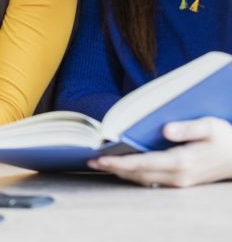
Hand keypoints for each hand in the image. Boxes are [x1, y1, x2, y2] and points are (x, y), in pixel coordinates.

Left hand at [88, 117, 231, 187]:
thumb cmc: (225, 137)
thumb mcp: (209, 126)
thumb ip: (187, 128)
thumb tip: (164, 130)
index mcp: (182, 161)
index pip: (142, 163)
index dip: (119, 162)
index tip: (99, 158)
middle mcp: (178, 175)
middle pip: (138, 174)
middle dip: (113, 168)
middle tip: (90, 160)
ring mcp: (179, 181)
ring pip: (143, 179)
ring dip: (121, 172)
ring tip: (100, 163)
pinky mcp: (180, 182)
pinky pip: (152, 180)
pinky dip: (134, 174)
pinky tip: (123, 167)